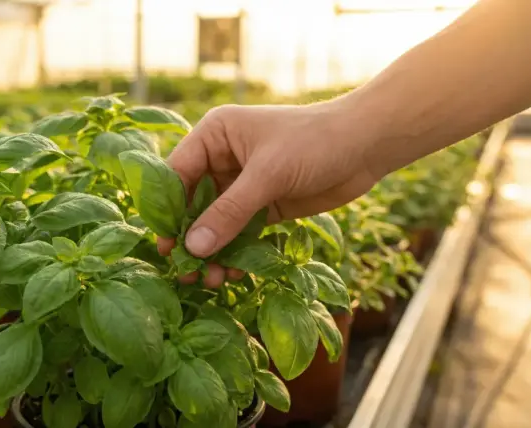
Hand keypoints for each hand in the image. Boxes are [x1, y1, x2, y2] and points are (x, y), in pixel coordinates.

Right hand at [157, 101, 378, 286]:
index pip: (176, 173)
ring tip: (209, 280)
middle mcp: (222, 159)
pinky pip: (239, 233)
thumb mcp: (267, 175)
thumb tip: (194, 247)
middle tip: (183, 270)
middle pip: (193, 203)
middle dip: (190, 237)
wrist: (367, 146)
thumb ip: (229, 212)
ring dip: (212, 251)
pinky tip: (232, 274)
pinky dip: (234, 253)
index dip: (167, 209)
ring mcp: (243, 184)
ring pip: (215, 223)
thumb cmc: (314, 142)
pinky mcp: (263, 206)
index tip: (163, 244)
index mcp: (214, 136)